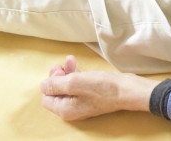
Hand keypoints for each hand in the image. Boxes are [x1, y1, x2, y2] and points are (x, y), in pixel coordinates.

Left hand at [40, 55, 155, 120]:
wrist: (127, 90)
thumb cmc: (103, 87)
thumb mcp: (74, 82)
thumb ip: (55, 84)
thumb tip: (43, 85)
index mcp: (65, 109)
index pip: (46, 97)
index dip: (50, 82)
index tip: (59, 70)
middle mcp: (72, 109)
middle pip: (56, 92)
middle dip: (58, 76)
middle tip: (64, 64)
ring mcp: (82, 103)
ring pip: (67, 87)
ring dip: (67, 72)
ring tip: (70, 59)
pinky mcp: (92, 97)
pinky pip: (78, 86)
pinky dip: (76, 75)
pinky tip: (78, 65)